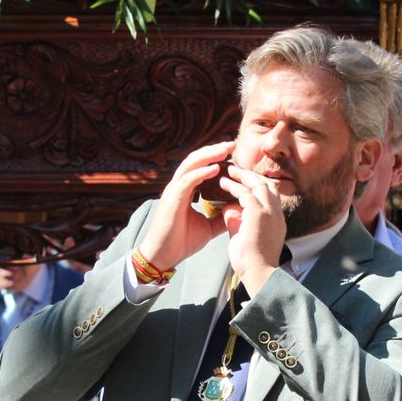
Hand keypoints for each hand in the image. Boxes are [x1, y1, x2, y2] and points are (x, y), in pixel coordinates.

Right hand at [134, 141, 234, 272]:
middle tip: (232, 144)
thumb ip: (221, 217)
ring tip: (225, 150)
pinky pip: (187, 181)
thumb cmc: (181, 242)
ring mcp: (174, 191)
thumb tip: (238, 210)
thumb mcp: (208, 227)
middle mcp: (178, 186)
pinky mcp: (172, 199)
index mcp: (186, 191)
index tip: (233, 154)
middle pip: (195, 159)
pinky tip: (216, 168)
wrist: (163, 256)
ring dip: (208, 155)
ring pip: (190, 164)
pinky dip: (201, 173)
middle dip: (214, 150)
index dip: (215, 157)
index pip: (200, 166)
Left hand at [218, 161, 286, 294]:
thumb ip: (237, 222)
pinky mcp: (258, 214)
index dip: (257, 186)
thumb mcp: (245, 237)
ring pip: (259, 185)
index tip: (245, 182)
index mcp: (277, 221)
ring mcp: (270, 213)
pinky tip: (224, 184)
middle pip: (268, 185)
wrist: (258, 274)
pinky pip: (245, 193)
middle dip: (252, 176)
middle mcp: (277, 214)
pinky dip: (234, 186)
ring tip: (229, 172)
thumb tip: (227, 210)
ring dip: (243, 177)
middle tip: (236, 170)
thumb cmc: (251, 263)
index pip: (271, 196)